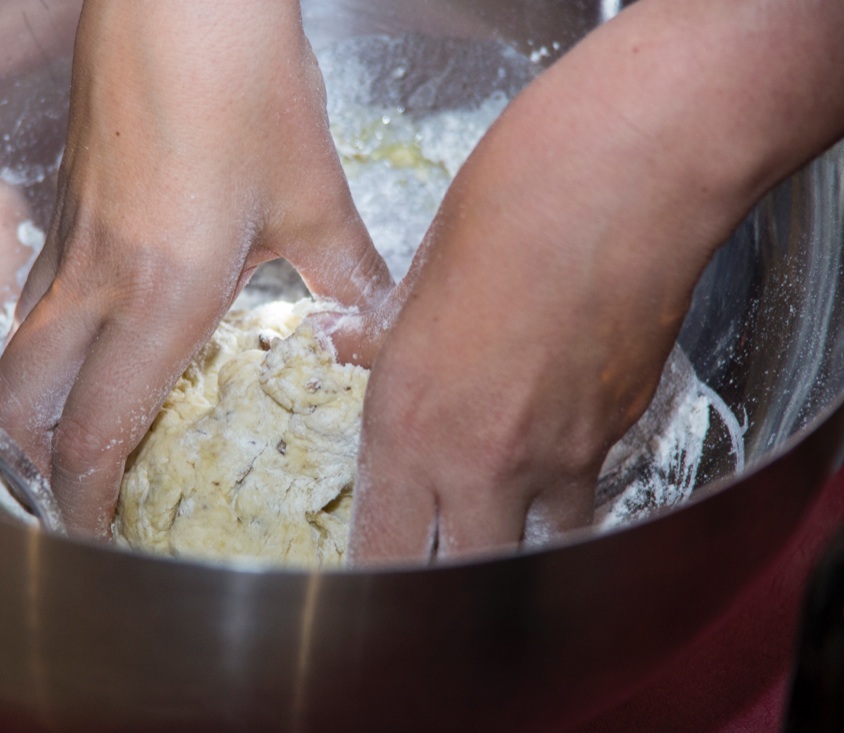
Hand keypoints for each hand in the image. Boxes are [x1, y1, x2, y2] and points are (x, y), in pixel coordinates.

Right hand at [0, 1, 391, 536]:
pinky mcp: (66, 203)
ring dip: (36, 405)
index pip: (96, 429)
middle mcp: (94, 280)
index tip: (97, 536)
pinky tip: (99, 336)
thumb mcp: (313, 193)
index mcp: (161, 295)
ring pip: (20, 348)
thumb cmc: (243, 83)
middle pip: (17, 404)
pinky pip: (41, 295)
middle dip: (30, 468)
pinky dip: (53, 341)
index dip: (86, 499)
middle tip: (64, 501)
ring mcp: (68, 239)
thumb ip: (345, 277)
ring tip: (74, 435)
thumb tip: (374, 326)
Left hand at [348, 0, 843, 563]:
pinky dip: (567, 502)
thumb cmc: (505, 208)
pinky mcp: (614, 436)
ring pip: (537, 556)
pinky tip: (554, 469)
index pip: (384, 542)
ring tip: (500, 531)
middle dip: (446, 586)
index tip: (374, 577)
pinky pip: (586, 500)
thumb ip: (382, 341)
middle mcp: (476, 458)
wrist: (617, 178)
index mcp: (406, 418)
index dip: (377, 571)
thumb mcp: (415, 280)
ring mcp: (555, 455)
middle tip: (437, 569)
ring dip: (516, 554)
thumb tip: (345, 344)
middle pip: (459, 578)